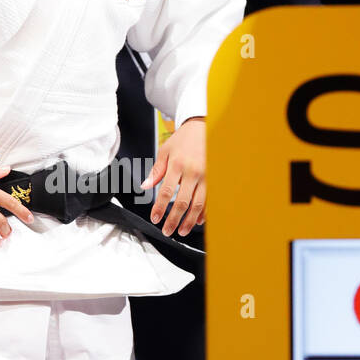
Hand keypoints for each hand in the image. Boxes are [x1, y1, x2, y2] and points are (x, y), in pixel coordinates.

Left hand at [140, 117, 205, 237]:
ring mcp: (206, 176)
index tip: (155, 219)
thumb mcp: (165, 151)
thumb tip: (145, 186)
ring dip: (189, 221)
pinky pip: (210, 200)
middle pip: (183, 202)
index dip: (160, 208)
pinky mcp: (214, 179)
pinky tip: (198, 221)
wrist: (203, 128)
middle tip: (167, 231)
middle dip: (174, 220)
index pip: (166, 192)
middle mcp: (192, 172)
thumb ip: (156, 170)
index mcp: (177, 165)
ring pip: (198, 205)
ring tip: (181, 231)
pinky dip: (204, 213)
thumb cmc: (183, 140)